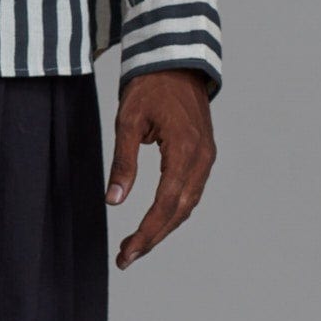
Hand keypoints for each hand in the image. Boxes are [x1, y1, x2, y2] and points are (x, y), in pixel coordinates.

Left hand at [105, 69, 216, 267]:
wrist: (177, 62)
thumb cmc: (149, 87)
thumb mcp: (128, 121)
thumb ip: (123, 162)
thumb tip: (113, 201)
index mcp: (185, 150)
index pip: (166, 204)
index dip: (146, 233)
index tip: (127, 254)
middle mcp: (202, 158)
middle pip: (179, 211)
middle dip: (152, 238)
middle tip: (126, 258)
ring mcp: (207, 157)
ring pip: (187, 205)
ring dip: (163, 228)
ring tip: (136, 246)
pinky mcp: (204, 155)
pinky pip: (191, 191)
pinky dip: (173, 211)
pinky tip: (155, 221)